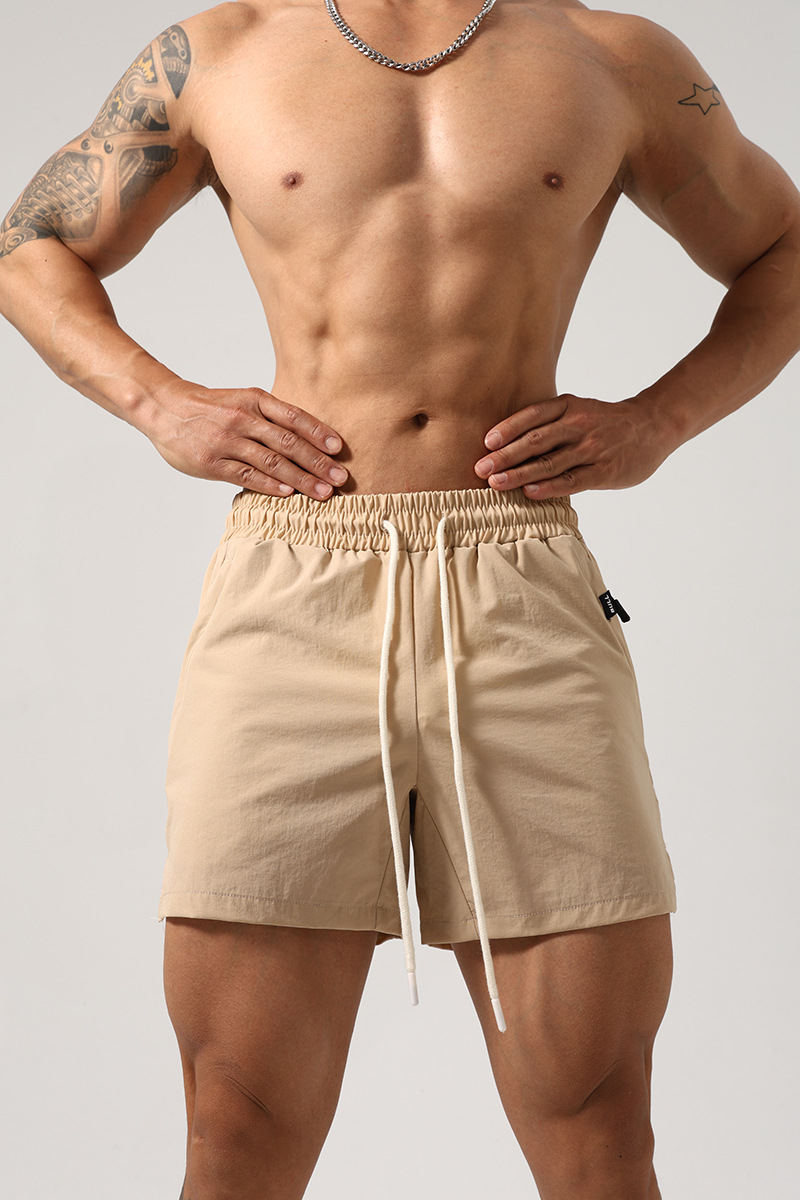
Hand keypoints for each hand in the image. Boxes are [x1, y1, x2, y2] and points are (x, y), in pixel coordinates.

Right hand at [144, 383, 347, 498]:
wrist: (164, 408)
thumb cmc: (211, 407)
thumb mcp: (242, 400)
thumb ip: (270, 417)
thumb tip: (307, 440)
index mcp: (254, 400)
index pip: (294, 417)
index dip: (319, 432)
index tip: (339, 448)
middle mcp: (243, 418)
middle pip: (288, 442)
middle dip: (318, 462)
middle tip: (341, 478)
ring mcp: (227, 441)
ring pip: (271, 462)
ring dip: (301, 479)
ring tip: (323, 492)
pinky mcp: (212, 462)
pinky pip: (246, 475)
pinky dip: (269, 485)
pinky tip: (289, 494)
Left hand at [474, 394, 671, 498]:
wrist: (653, 426)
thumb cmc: (606, 422)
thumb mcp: (579, 409)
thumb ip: (550, 422)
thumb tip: (509, 442)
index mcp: (569, 406)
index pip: (533, 415)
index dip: (508, 428)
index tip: (486, 443)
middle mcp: (579, 424)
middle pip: (535, 441)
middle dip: (505, 455)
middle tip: (480, 468)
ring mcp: (592, 448)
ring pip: (550, 462)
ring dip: (519, 474)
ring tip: (495, 484)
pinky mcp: (604, 471)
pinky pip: (572, 480)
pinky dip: (550, 487)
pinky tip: (530, 493)